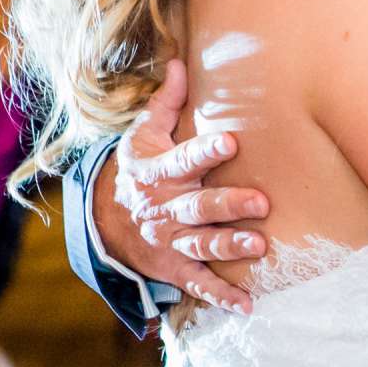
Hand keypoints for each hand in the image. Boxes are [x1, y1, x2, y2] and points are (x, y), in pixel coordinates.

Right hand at [96, 58, 268, 312]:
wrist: (105, 221)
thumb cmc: (138, 169)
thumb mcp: (142, 134)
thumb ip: (165, 102)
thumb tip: (179, 62)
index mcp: (158, 172)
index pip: (183, 159)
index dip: (205, 151)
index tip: (230, 141)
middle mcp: (165, 208)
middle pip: (198, 206)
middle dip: (229, 204)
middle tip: (261, 201)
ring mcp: (170, 240)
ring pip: (201, 243)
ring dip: (229, 246)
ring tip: (259, 246)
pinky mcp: (175, 266)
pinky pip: (198, 283)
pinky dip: (221, 296)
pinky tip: (246, 304)